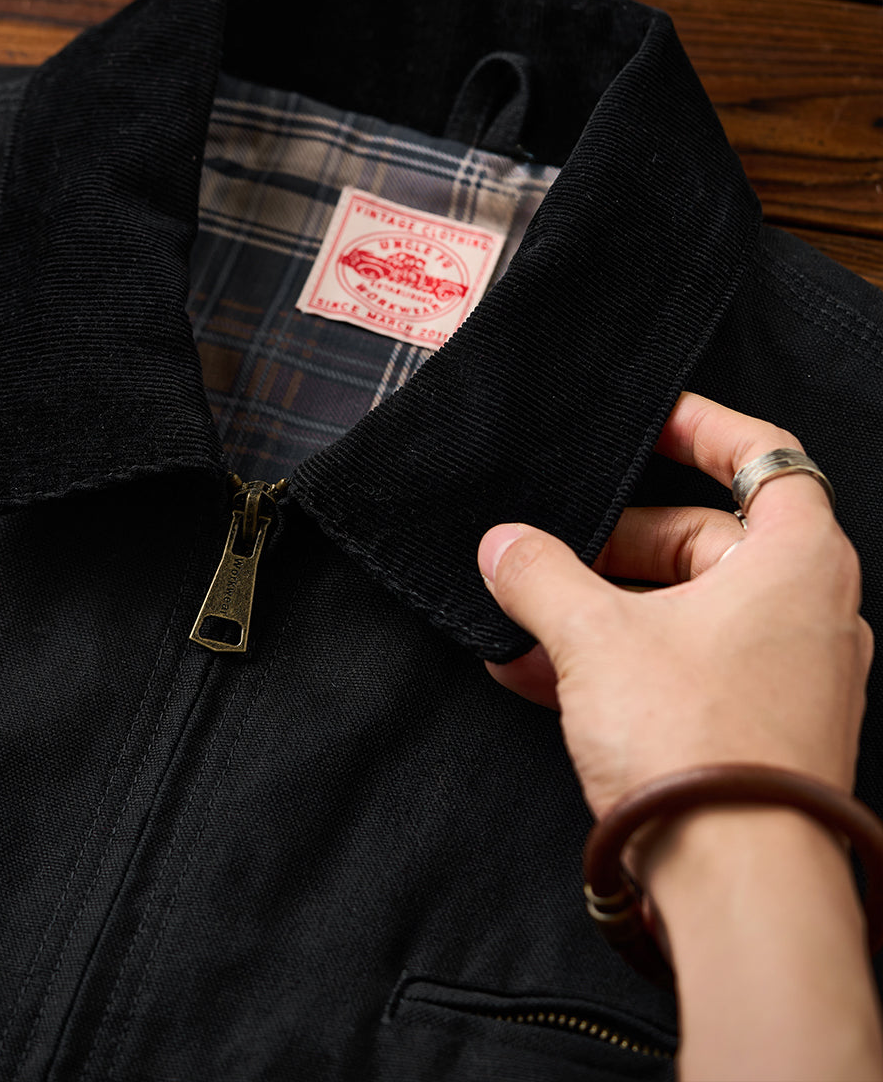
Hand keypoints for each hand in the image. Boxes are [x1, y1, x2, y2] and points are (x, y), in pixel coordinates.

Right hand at [477, 391, 872, 819]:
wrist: (736, 885)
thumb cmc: (697, 744)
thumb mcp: (594, 638)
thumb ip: (541, 575)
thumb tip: (503, 545)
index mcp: (796, 564)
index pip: (766, 460)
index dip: (703, 430)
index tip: (648, 421)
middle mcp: (804, 614)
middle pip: (703, 541)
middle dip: (614, 544)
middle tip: (549, 549)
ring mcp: (780, 675)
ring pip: (680, 611)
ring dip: (599, 611)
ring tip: (522, 619)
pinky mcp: (750, 728)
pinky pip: (676, 669)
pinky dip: (614, 663)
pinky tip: (536, 675)